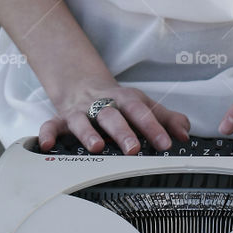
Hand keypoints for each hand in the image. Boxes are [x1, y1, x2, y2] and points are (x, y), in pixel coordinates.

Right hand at [39, 81, 191, 154]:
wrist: (83, 83)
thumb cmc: (117, 101)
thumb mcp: (143, 105)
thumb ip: (166, 118)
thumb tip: (185, 132)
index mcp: (125, 100)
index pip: (141, 111)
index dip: (154, 126)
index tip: (166, 143)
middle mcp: (103, 104)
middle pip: (112, 115)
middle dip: (123, 131)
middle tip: (133, 149)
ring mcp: (81, 111)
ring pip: (83, 120)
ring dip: (89, 133)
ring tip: (97, 147)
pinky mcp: (62, 119)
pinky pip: (52, 125)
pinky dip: (48, 133)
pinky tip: (47, 145)